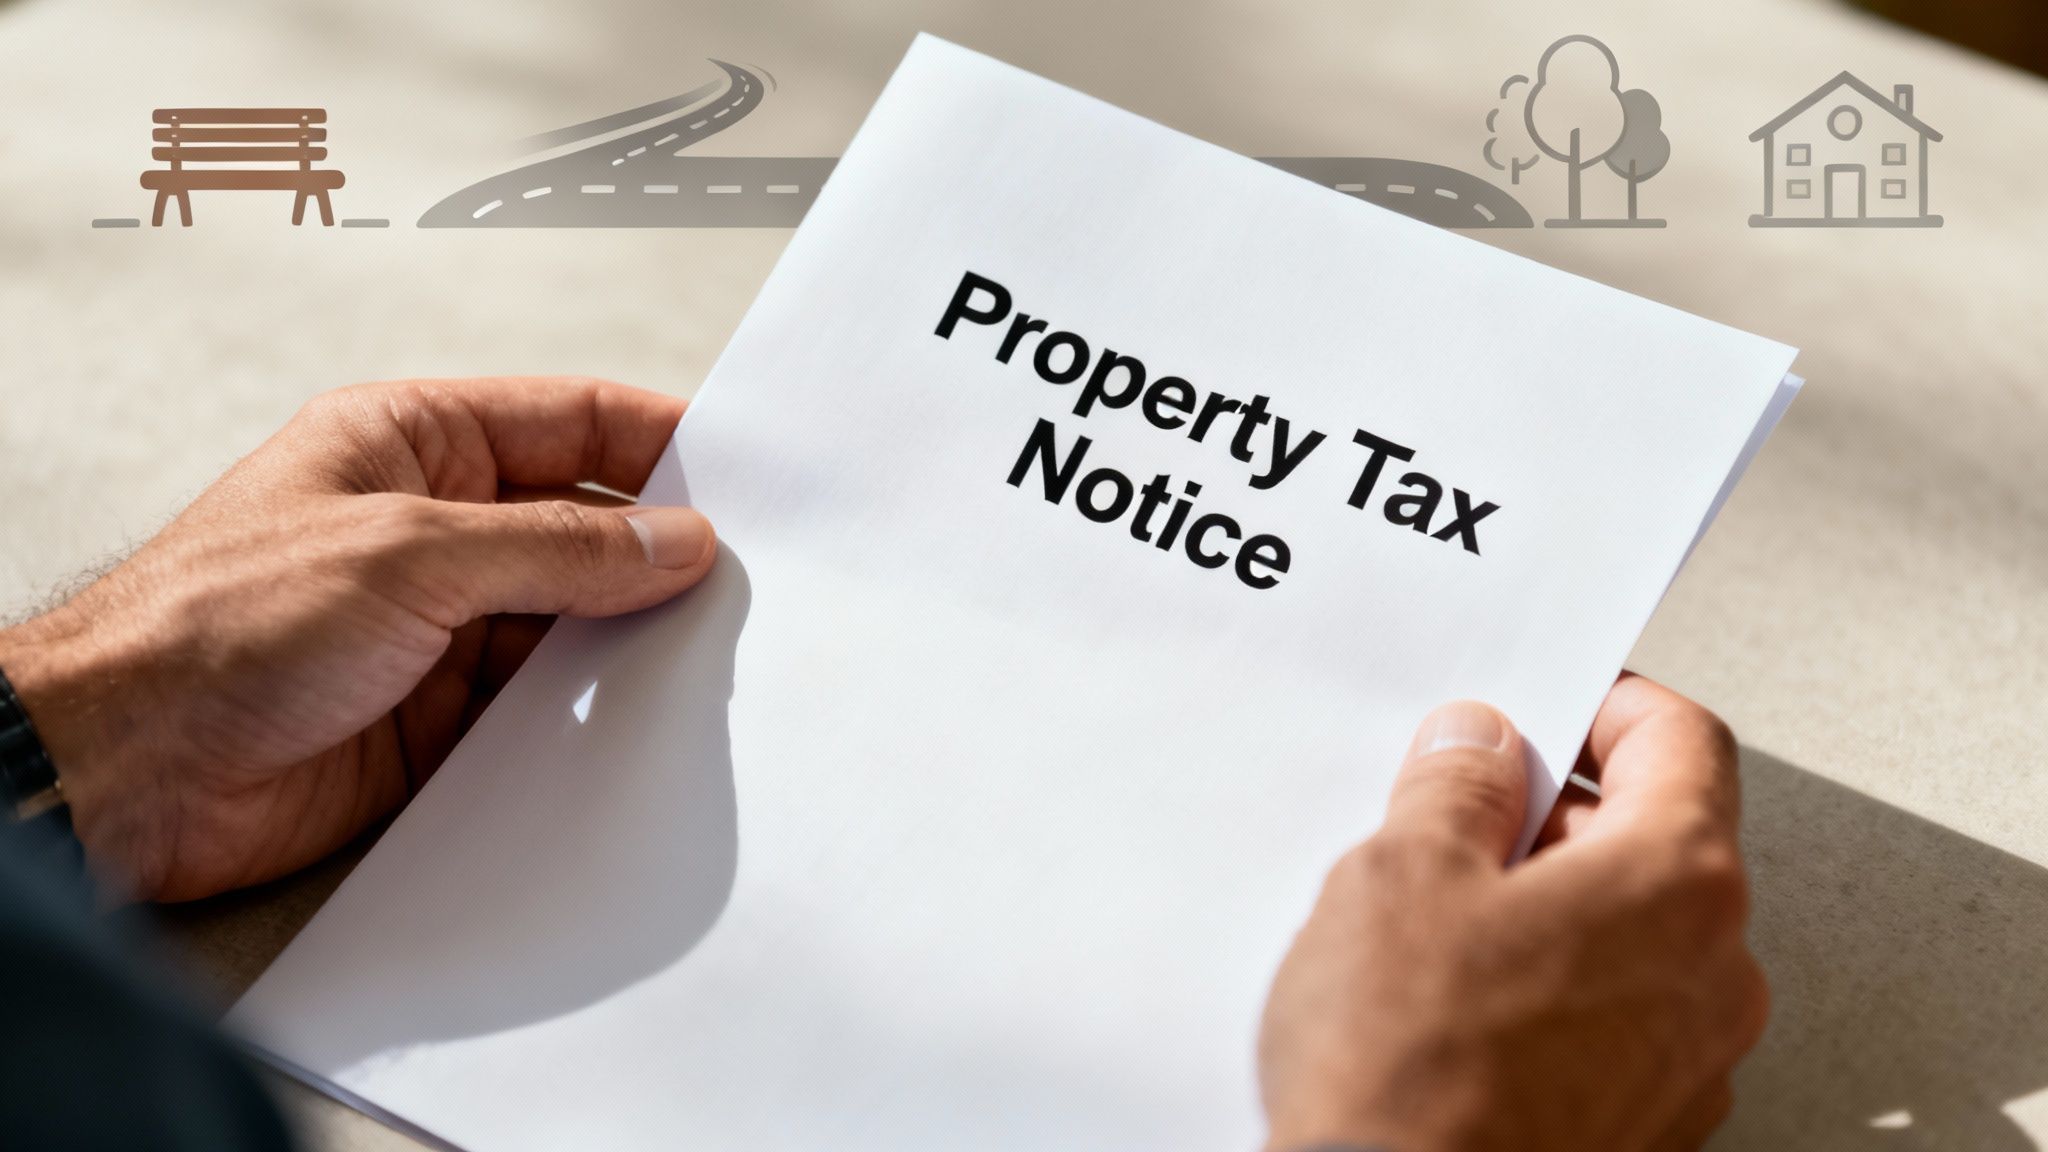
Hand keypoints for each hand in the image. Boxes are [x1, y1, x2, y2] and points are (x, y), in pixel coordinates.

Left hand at [0, 378, 715, 901]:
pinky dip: (595, 716)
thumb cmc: (219, 624)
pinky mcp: (442, 718)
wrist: (130, 771)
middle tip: (750, 580)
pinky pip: (546, 707)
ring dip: (633, 640)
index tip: (747, 474)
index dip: (661, 442)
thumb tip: (674, 542)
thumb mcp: (410, 554)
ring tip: (712, 656)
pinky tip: (644, 723)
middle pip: (584, 525)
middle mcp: (435, 528)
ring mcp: (441, 625)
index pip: (570, 422)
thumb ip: (556, 549)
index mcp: (414, 444)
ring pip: (574, 621)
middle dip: (660, 553)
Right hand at [1259, 675, 1767, 1151]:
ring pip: (1634, 934)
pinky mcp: (1646, 1124)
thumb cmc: (1409, 1075)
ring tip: (1442, 922)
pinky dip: (1555, 987)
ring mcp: (1688, 1063)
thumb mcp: (1402, 874)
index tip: (1547, 706)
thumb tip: (1478, 748)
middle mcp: (1713, 975)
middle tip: (1459, 814)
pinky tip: (1460, 1001)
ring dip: (1553, 905)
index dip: (1604, 705)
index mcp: (1678, 883)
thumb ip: (1457, 788)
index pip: (1683, 740)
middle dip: (1558, 814)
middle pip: (1659, 838)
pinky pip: (1616, 1017)